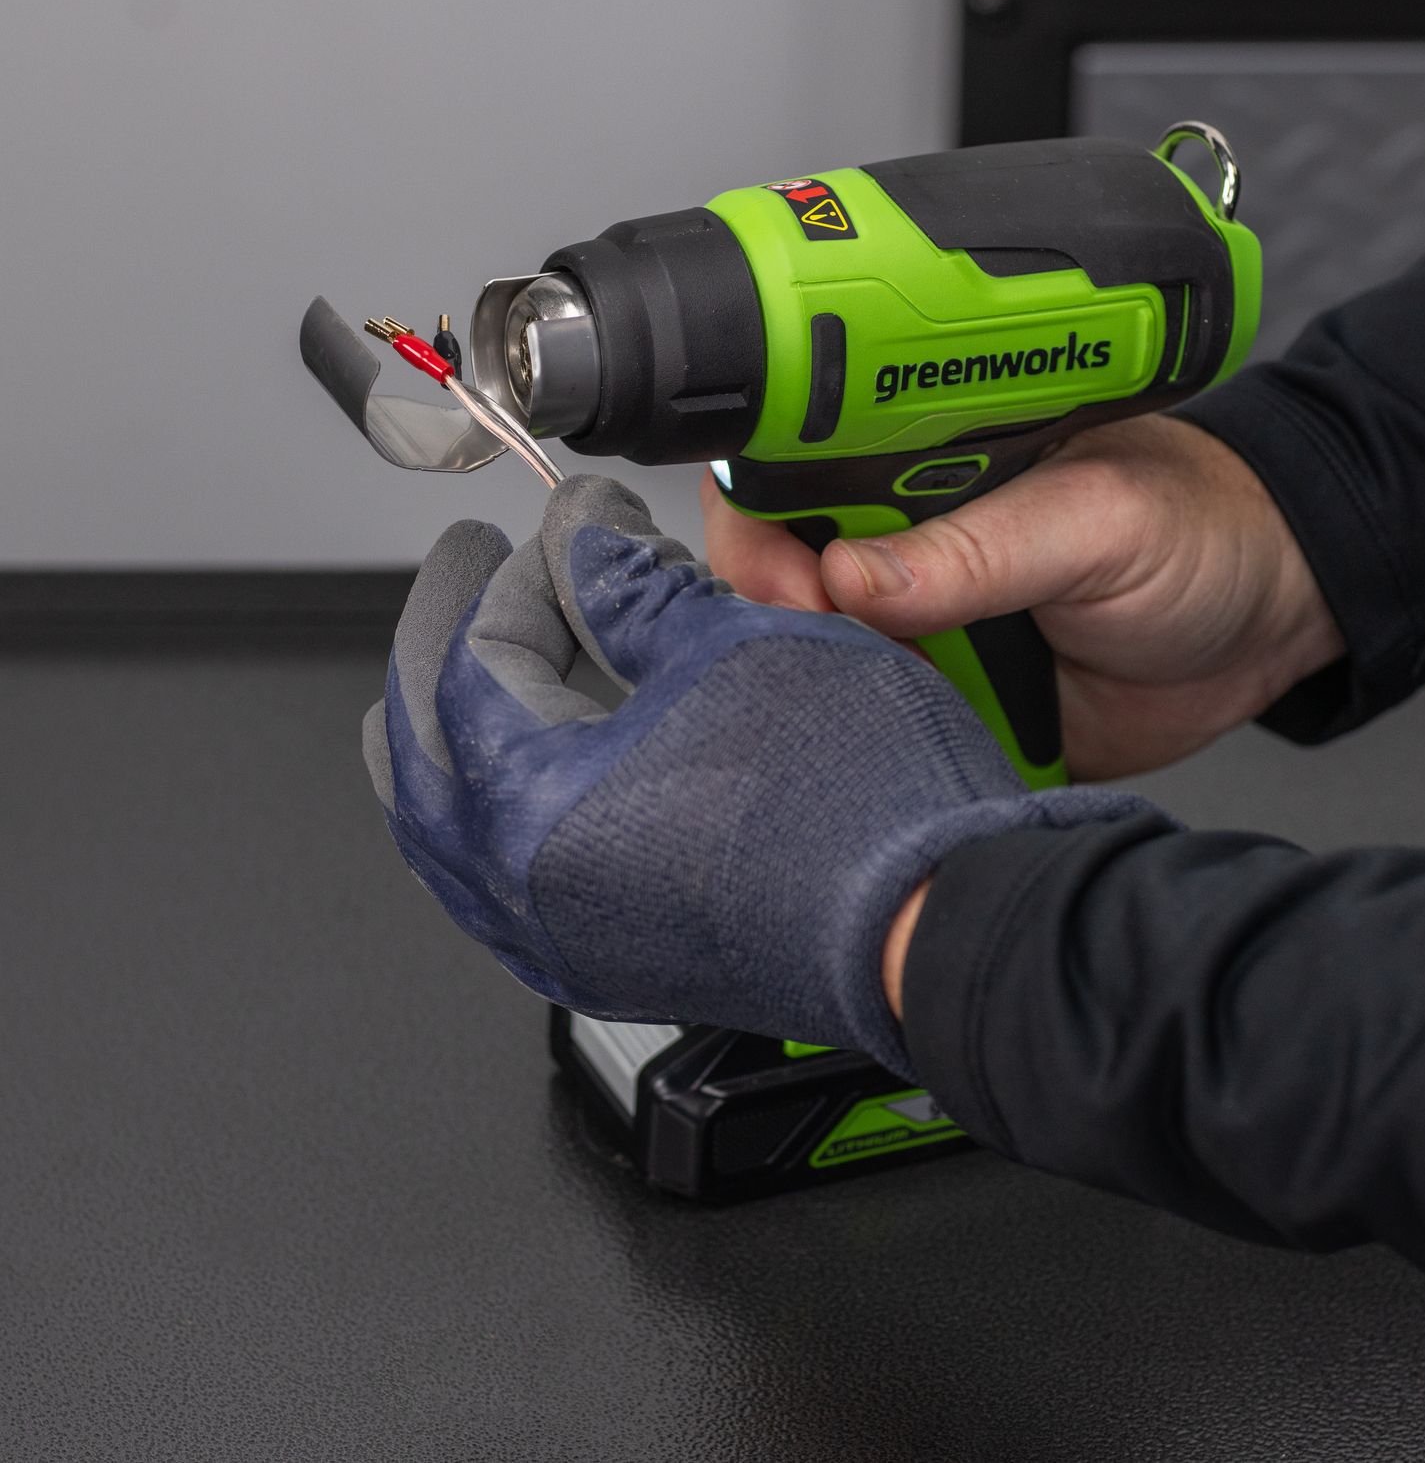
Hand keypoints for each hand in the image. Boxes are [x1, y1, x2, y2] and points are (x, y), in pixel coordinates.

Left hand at [364, 476, 1147, 1071]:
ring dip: (445, 737)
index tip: (575, 520)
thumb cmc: (858, 803)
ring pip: (447, 833)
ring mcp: (568, 943)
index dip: (525, 569)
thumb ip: (630, 583)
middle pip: (425, 751)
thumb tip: (581, 539)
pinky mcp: (615, 963)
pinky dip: (486, 814)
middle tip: (470, 574)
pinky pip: (498, 885)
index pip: (484, 660)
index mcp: (536, 810)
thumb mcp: (737, 645)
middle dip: (439, 644)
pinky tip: (517, 778)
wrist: (940, 923)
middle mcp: (529, 895)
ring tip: (466, 669)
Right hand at [703, 415, 1345, 779]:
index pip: (789, 485)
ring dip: (827, 696)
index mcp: (921, 469)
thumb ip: (980, 547)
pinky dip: (872, 749)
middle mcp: (904, 549)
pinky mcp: (949, 705)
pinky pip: (882, 733)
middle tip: (830, 659)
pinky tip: (885, 757)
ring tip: (865, 715)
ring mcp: (922, 632)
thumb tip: (852, 575)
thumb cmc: (1195, 534)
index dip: (761, 537)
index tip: (790, 590)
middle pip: (782, 587)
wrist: (1267, 626)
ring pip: (823, 668)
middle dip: (781, 629)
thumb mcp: (1093, 521)